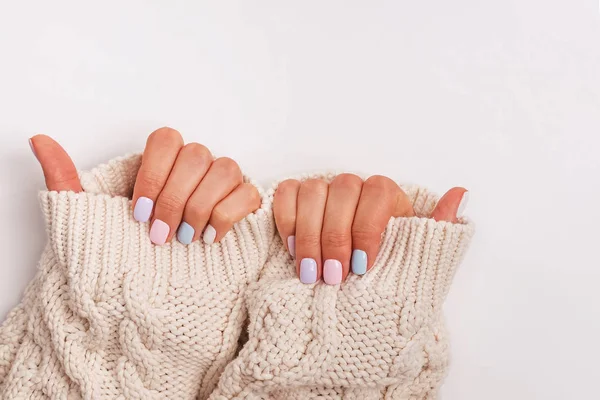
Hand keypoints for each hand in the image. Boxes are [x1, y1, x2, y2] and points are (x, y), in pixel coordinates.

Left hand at [29, 127, 260, 245]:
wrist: (151, 288)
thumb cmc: (123, 249)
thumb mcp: (87, 217)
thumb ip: (65, 177)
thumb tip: (39, 140)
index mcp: (161, 161)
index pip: (166, 140)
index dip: (155, 174)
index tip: (139, 211)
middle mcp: (194, 166)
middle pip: (197, 155)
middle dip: (176, 199)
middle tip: (159, 235)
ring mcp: (221, 183)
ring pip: (226, 169)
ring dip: (202, 207)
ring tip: (185, 240)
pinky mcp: (242, 204)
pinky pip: (248, 194)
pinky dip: (229, 215)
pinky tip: (210, 238)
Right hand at [273, 174, 468, 284]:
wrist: (356, 286)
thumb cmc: (386, 270)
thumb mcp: (417, 255)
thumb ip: (437, 226)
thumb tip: (460, 193)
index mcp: (386, 196)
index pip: (378, 193)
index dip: (367, 228)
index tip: (363, 266)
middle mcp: (355, 186)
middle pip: (343, 191)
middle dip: (336, 238)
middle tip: (333, 277)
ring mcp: (324, 189)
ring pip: (313, 191)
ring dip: (310, 236)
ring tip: (311, 274)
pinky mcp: (296, 196)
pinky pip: (287, 195)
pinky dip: (287, 221)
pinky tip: (293, 251)